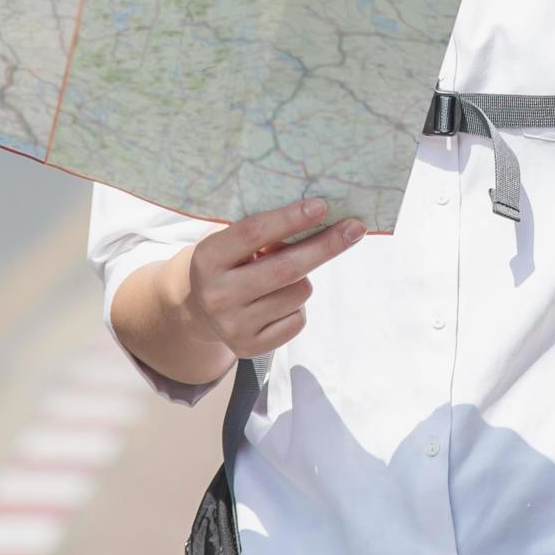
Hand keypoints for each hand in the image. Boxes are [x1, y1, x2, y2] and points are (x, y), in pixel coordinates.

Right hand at [181, 198, 363, 358]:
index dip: (290, 218)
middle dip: (326, 246)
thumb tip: (319, 217)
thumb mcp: (231, 242)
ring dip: (304, 279)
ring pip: (299, 292)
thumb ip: (264, 232)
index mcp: (208, 258)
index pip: (254, 233)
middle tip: (355, 229)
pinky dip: (296, 307)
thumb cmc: (228, 264)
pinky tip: (276, 303)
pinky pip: (298, 319)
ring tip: (281, 279)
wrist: (199, 313)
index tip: (322, 206)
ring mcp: (233, 325)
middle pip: (286, 268)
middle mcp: (217, 294)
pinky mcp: (249, 348)